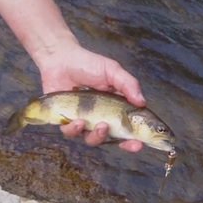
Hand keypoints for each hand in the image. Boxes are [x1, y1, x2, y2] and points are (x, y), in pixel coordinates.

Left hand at [34, 37, 145, 151]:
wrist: (60, 59)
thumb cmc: (87, 64)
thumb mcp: (112, 71)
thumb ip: (127, 84)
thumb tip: (142, 102)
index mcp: (114, 107)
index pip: (127, 127)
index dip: (133, 139)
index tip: (139, 143)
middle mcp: (99, 116)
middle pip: (112, 138)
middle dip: (120, 143)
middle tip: (123, 140)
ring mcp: (82, 120)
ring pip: (91, 139)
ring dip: (97, 136)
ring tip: (100, 125)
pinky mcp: (65, 120)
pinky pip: (70, 132)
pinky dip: (74, 129)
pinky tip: (78, 120)